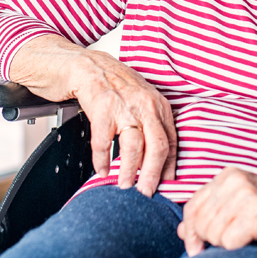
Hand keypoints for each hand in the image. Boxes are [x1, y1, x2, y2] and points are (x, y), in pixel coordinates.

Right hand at [66, 50, 177, 196]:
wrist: (85, 64)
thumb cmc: (113, 82)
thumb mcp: (141, 97)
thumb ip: (151, 120)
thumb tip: (157, 155)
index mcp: (158, 104)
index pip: (171, 139)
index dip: (170, 165)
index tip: (168, 182)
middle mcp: (145, 104)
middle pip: (157, 146)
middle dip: (153, 174)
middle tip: (147, 192)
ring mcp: (124, 106)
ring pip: (133, 147)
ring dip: (129, 171)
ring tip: (125, 185)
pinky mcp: (102, 109)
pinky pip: (103, 143)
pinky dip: (102, 161)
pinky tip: (102, 170)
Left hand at [177, 168, 256, 254]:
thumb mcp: (239, 206)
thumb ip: (212, 213)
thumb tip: (182, 230)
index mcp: (227, 176)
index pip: (191, 208)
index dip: (190, 232)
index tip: (196, 248)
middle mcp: (234, 181)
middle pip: (200, 223)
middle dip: (209, 241)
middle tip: (230, 243)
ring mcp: (247, 195)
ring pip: (213, 234)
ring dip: (226, 244)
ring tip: (246, 238)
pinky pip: (229, 242)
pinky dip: (238, 247)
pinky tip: (254, 239)